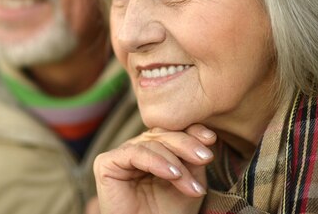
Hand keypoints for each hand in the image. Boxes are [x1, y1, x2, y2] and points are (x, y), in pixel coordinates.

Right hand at [93, 124, 215, 213]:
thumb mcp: (189, 181)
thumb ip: (193, 158)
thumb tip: (205, 135)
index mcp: (154, 150)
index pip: (172, 131)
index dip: (191, 131)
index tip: (211, 138)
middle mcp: (136, 148)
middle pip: (162, 134)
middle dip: (187, 145)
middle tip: (206, 158)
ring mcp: (121, 155)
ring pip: (151, 142)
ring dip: (175, 162)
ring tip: (191, 184)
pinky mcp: (106, 163)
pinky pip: (133, 153)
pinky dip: (156, 161)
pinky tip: (173, 174)